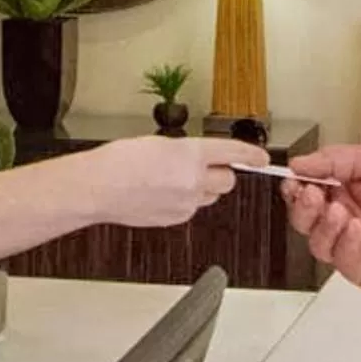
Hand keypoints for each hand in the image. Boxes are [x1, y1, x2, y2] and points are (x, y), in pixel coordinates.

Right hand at [77, 137, 241, 227]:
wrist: (97, 187)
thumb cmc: (118, 161)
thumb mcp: (158, 143)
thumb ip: (186, 151)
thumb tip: (199, 158)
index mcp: (189, 154)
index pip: (231, 152)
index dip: (251, 155)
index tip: (262, 158)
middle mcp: (193, 180)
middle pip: (228, 180)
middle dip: (221, 172)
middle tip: (203, 167)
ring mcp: (186, 203)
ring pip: (211, 196)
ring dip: (202, 187)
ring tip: (173, 180)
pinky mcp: (176, 219)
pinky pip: (192, 209)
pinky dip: (185, 201)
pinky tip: (162, 193)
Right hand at [278, 145, 360, 287]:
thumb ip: (331, 159)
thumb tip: (297, 163)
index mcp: (343, 190)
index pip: (304, 191)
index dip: (294, 187)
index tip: (292, 180)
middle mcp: (343, 217)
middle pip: (302, 218)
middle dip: (302, 206)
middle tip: (311, 194)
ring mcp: (350, 244)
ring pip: (315, 241)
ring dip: (322, 224)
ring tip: (340, 211)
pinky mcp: (359, 266)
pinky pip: (337, 258)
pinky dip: (343, 242)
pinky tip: (356, 228)